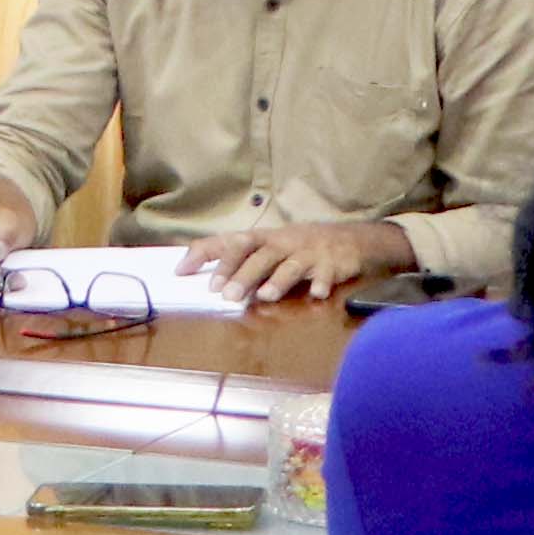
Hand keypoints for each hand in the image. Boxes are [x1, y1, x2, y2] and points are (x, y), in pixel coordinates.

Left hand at [187, 218, 414, 306]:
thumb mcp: (269, 245)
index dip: (207, 254)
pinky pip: (326, 274)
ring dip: (278, 280)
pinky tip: (317, 294)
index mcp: (264, 238)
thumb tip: (198, 271)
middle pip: (259, 255)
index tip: (183, 270)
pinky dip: (321, 283)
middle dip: (241, 273)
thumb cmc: (299, 246)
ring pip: (290, 266)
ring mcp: (308, 253)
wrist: (350, 239)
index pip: (231, 242)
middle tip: (225, 294)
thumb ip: (238, 258)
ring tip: (264, 296)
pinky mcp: (331, 264)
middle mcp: (284, 243)